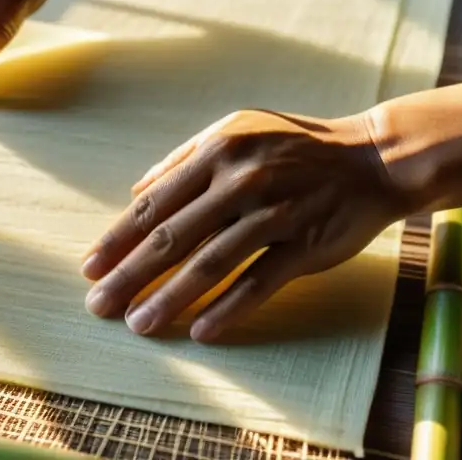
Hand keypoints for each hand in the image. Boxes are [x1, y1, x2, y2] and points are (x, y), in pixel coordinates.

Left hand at [80, 109, 412, 341]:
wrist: (371, 158)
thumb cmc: (294, 146)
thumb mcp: (237, 131)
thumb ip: (185, 158)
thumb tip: (137, 192)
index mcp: (218, 152)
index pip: (155, 203)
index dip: (119, 238)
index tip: (90, 267)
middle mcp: (242, 180)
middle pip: (174, 237)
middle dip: (130, 275)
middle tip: (98, 306)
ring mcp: (275, 213)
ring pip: (212, 263)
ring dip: (171, 298)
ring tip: (139, 325)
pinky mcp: (306, 243)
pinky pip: (260, 281)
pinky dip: (229, 308)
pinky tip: (201, 331)